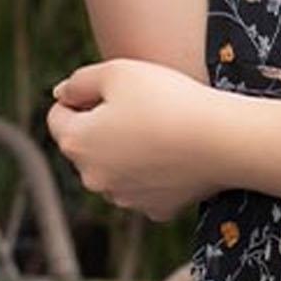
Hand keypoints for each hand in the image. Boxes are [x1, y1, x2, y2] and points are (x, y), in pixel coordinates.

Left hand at [46, 59, 227, 220]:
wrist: (223, 140)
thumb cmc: (168, 99)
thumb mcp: (118, 71)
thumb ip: (79, 81)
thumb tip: (61, 94)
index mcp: (76, 143)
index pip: (58, 116)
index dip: (81, 95)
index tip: (113, 87)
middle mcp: (92, 178)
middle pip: (87, 144)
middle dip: (103, 125)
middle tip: (140, 104)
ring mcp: (124, 198)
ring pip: (116, 167)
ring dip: (128, 149)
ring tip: (161, 126)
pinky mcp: (156, 209)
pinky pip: (146, 184)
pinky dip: (155, 171)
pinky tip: (176, 152)